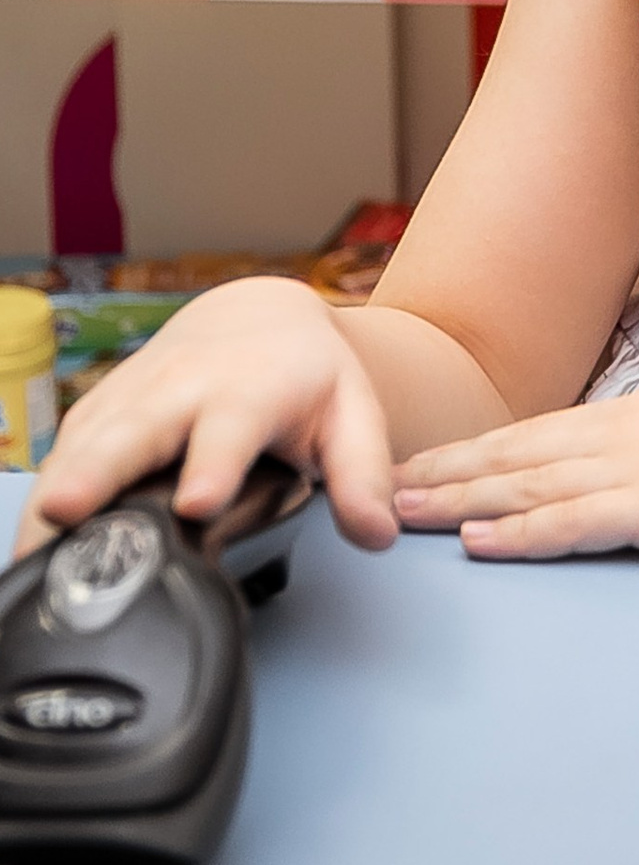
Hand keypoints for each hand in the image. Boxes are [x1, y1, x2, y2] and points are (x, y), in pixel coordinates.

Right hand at [14, 277, 394, 557]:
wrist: (259, 314)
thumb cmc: (307, 375)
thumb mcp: (352, 416)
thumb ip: (363, 476)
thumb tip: (377, 534)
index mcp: (251, 389)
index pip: (232, 428)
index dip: (214, 463)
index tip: (198, 501)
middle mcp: (183, 387)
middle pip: (135, 430)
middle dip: (100, 470)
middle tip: (68, 509)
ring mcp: (132, 397)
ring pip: (84, 446)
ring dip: (56, 492)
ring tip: (31, 551)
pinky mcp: (96, 413)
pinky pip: (61, 456)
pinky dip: (40, 498)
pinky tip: (27, 548)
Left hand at [392, 371, 638, 558]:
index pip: (550, 431)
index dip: (484, 449)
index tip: (431, 460)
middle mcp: (638, 431)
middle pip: (521, 453)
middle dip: (447, 470)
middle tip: (377, 485)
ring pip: (532, 483)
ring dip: (460, 500)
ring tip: (398, 512)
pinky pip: (577, 522)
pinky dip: (520, 533)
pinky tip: (478, 543)